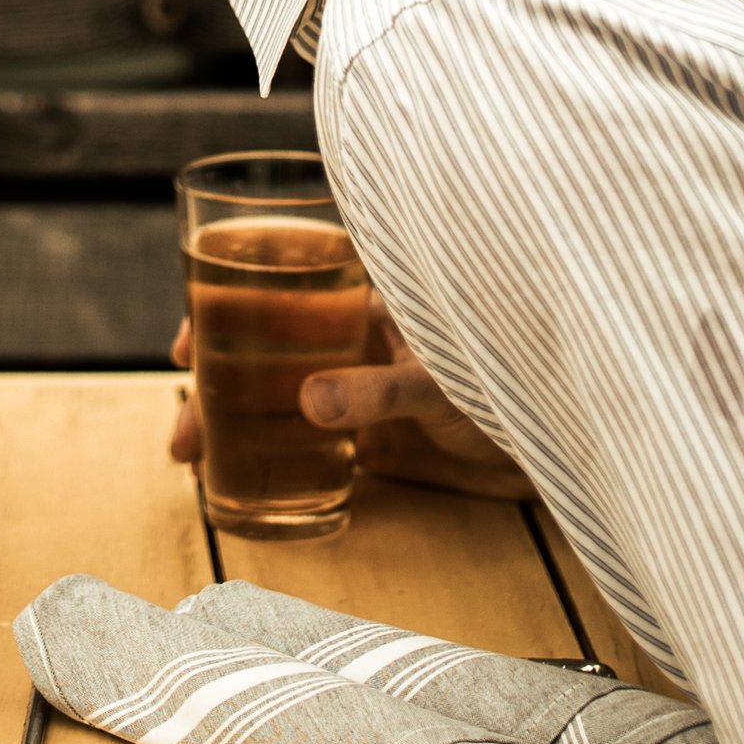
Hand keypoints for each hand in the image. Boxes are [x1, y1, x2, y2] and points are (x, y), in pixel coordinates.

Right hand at [168, 301, 531, 500]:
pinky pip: (301, 438)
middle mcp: (356, 327)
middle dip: (212, 365)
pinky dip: (263, 454)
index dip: (227, 289)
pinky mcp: (370, 430)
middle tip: (181, 405)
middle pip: (264, 332)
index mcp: (374, 288)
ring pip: (272, 385)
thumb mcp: (440, 381)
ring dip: (226, 414)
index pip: (286, 268)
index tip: (189, 334)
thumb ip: (379, 389)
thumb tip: (310, 403)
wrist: (562, 449)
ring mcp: (359, 378)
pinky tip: (231, 476)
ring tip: (188, 455)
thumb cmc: (513, 384)